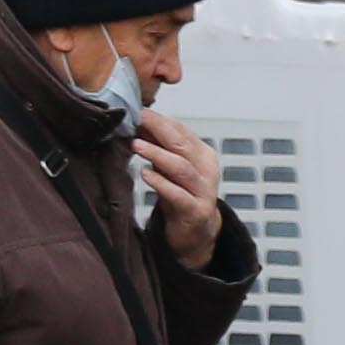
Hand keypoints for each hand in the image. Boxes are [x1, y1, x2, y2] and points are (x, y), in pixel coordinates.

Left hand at [136, 108, 226, 268]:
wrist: (196, 233)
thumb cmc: (182, 197)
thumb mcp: (171, 169)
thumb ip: (160, 148)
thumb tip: (139, 123)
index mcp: (203, 155)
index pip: (181, 131)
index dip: (159, 120)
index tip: (138, 112)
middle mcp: (207, 170)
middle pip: (182, 145)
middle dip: (158, 130)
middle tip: (137, 121)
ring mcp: (203, 191)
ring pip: (181, 167)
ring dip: (157, 154)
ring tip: (136, 145)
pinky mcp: (196, 211)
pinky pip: (177, 194)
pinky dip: (161, 182)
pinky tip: (145, 174)